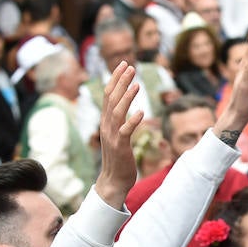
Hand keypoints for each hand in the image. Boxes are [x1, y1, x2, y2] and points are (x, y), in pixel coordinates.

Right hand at [92, 62, 143, 207]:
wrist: (113, 181)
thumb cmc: (119, 158)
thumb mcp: (118, 136)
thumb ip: (120, 122)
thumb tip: (128, 109)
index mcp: (106, 122)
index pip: (109, 95)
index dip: (115, 79)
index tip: (124, 65)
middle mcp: (106, 126)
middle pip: (111, 98)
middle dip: (120, 81)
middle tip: (129, 66)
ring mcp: (112, 136)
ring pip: (117, 112)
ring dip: (127, 97)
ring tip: (136, 83)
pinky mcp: (120, 147)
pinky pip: (126, 131)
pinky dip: (133, 121)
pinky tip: (141, 112)